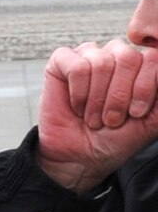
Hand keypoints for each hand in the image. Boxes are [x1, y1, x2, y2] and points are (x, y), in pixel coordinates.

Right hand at [36, 38, 157, 192]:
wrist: (80, 157)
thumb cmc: (115, 138)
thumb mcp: (152, 119)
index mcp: (141, 64)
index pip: (153, 57)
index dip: (144, 87)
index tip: (136, 113)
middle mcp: (117, 54)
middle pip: (128, 58)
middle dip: (119, 96)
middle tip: (111, 119)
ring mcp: (90, 55)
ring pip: (102, 63)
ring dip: (97, 99)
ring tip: (93, 117)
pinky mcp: (62, 61)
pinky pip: (77, 67)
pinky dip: (79, 93)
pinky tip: (77, 106)